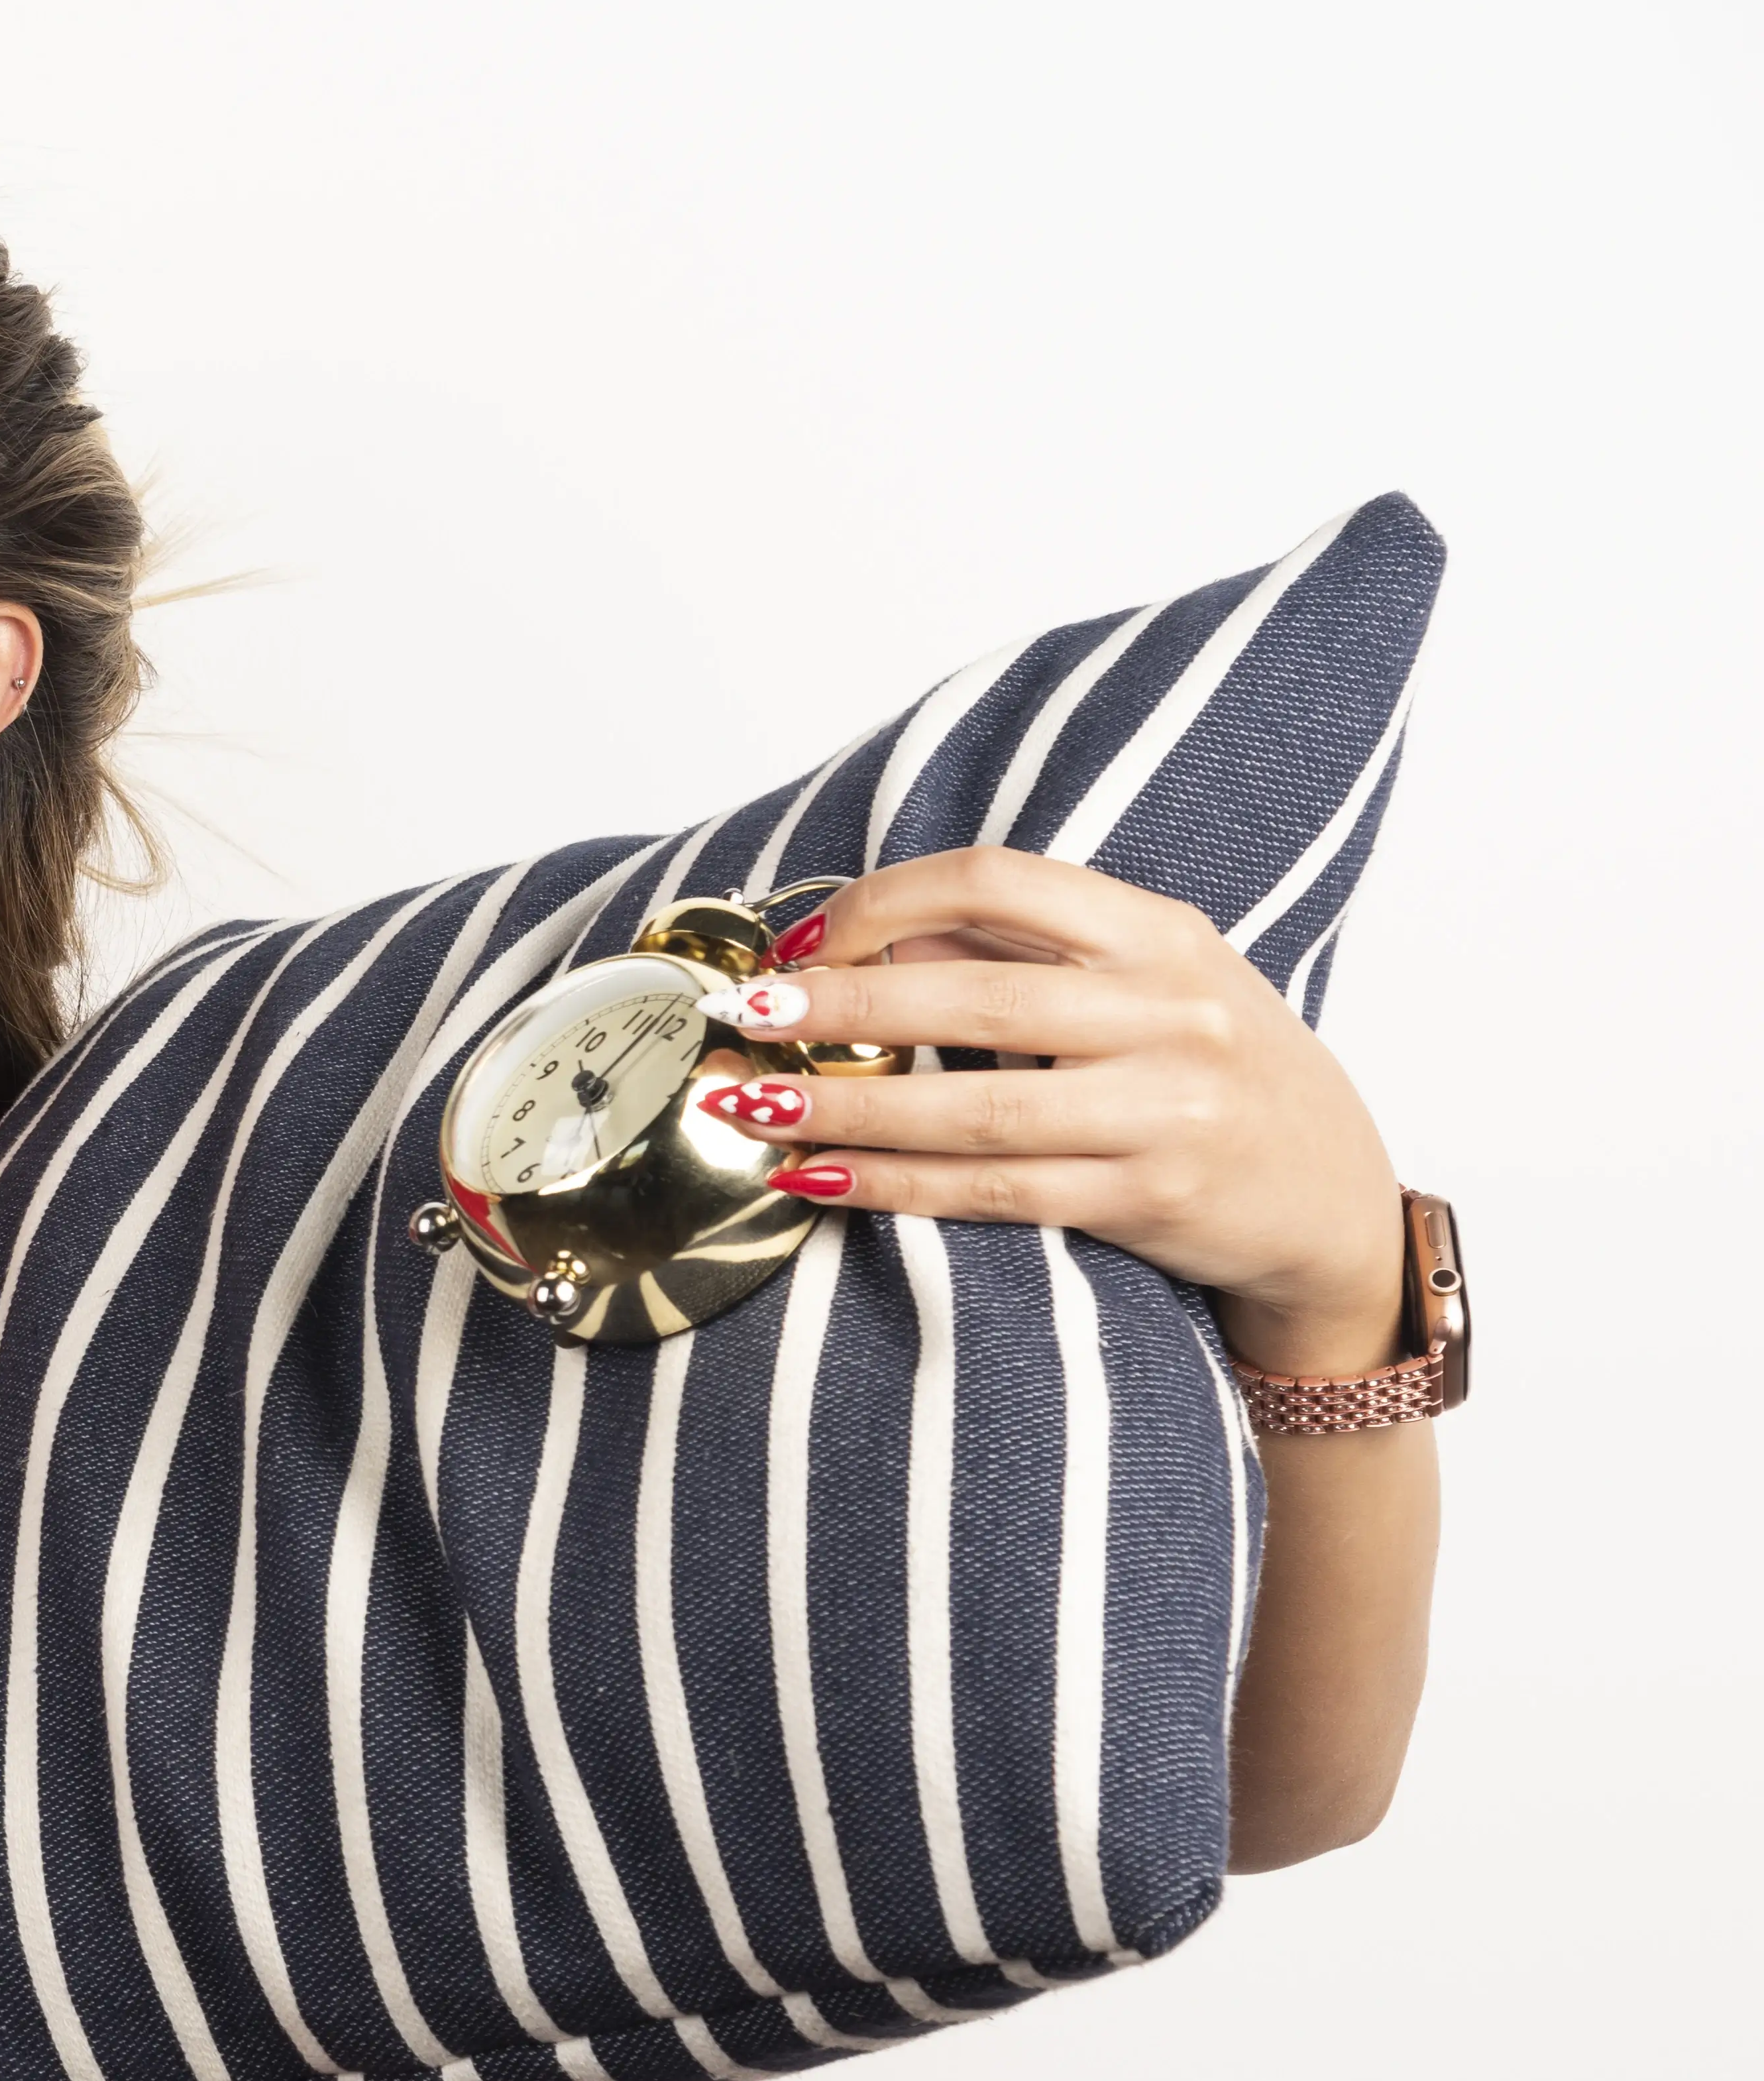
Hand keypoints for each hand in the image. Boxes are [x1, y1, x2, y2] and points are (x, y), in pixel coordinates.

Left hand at [693, 847, 1406, 1373]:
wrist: (1330, 1191)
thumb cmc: (1214, 1070)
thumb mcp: (1145, 982)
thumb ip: (1019, 953)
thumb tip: (867, 943)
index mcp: (1159, 934)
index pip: (1000, 881)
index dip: (886, 904)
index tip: (807, 942)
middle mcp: (1171, 1012)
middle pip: (975, 999)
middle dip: (843, 1009)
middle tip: (750, 1017)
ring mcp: (1166, 1110)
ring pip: (975, 1110)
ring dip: (850, 1112)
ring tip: (754, 1107)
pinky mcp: (1150, 1199)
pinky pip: (994, 1190)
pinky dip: (894, 1186)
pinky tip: (818, 1179)